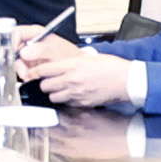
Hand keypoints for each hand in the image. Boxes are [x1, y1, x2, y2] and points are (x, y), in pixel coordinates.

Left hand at [21, 37, 145, 110]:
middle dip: (44, 83)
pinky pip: (66, 103)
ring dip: (54, 93)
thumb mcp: (86, 57)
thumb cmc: (110, 66)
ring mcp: (76, 94)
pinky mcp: (82, 104)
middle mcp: (71, 80)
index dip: (36, 71)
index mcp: (70, 66)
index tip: (34, 72)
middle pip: (44, 86)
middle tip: (48, 80)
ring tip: (60, 88)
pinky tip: (71, 95)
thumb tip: (56, 64)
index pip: (42, 70)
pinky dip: (66, 100)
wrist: (125, 80)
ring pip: (53, 97)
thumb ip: (68, 61)